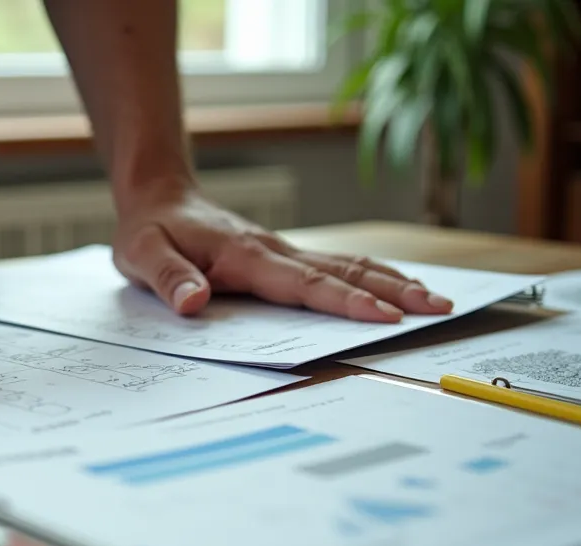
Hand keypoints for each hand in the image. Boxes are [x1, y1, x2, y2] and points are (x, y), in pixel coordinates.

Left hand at [111, 189, 453, 320]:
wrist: (159, 197)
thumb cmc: (151, 231)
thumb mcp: (142, 255)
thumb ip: (170, 278)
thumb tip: (194, 303)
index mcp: (244, 255)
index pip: (303, 283)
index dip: (343, 301)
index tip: (382, 315)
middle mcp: (274, 251)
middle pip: (342, 271)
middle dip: (392, 291)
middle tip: (437, 307)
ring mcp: (284, 252)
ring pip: (348, 265)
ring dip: (393, 282)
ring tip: (436, 300)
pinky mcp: (285, 257)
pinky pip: (336, 266)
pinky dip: (374, 276)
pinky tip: (400, 287)